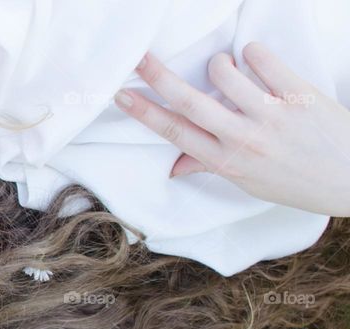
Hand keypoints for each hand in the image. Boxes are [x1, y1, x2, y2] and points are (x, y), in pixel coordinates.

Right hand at [114, 42, 349, 215]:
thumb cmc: (299, 182)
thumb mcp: (250, 182)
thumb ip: (211, 165)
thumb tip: (175, 166)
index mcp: (227, 162)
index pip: (175, 133)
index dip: (145, 112)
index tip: (122, 95)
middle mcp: (244, 139)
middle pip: (190, 102)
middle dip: (159, 77)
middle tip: (138, 57)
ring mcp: (272, 116)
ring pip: (226, 74)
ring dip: (218, 64)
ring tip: (224, 68)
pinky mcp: (299, 94)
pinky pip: (264, 60)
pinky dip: (253, 53)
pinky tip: (255, 60)